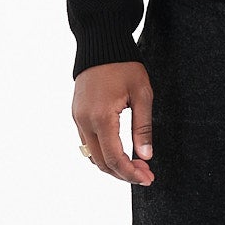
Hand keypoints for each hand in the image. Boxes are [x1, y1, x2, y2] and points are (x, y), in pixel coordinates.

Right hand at [73, 60, 154, 185]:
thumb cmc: (124, 66)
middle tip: (145, 175)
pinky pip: (87, 143)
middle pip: (101, 162)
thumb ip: (143, 128)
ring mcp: (78, 118)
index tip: (148, 178)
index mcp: (102, 117)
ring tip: (136, 165)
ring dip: (113, 165)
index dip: (131, 173)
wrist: (101, 45)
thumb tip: (146, 156)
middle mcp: (85, 121)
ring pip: (92, 155)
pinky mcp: (77, 115)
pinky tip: (120, 153)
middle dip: (124, 173)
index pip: (114, 158)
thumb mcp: (142, 95)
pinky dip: (103, 153)